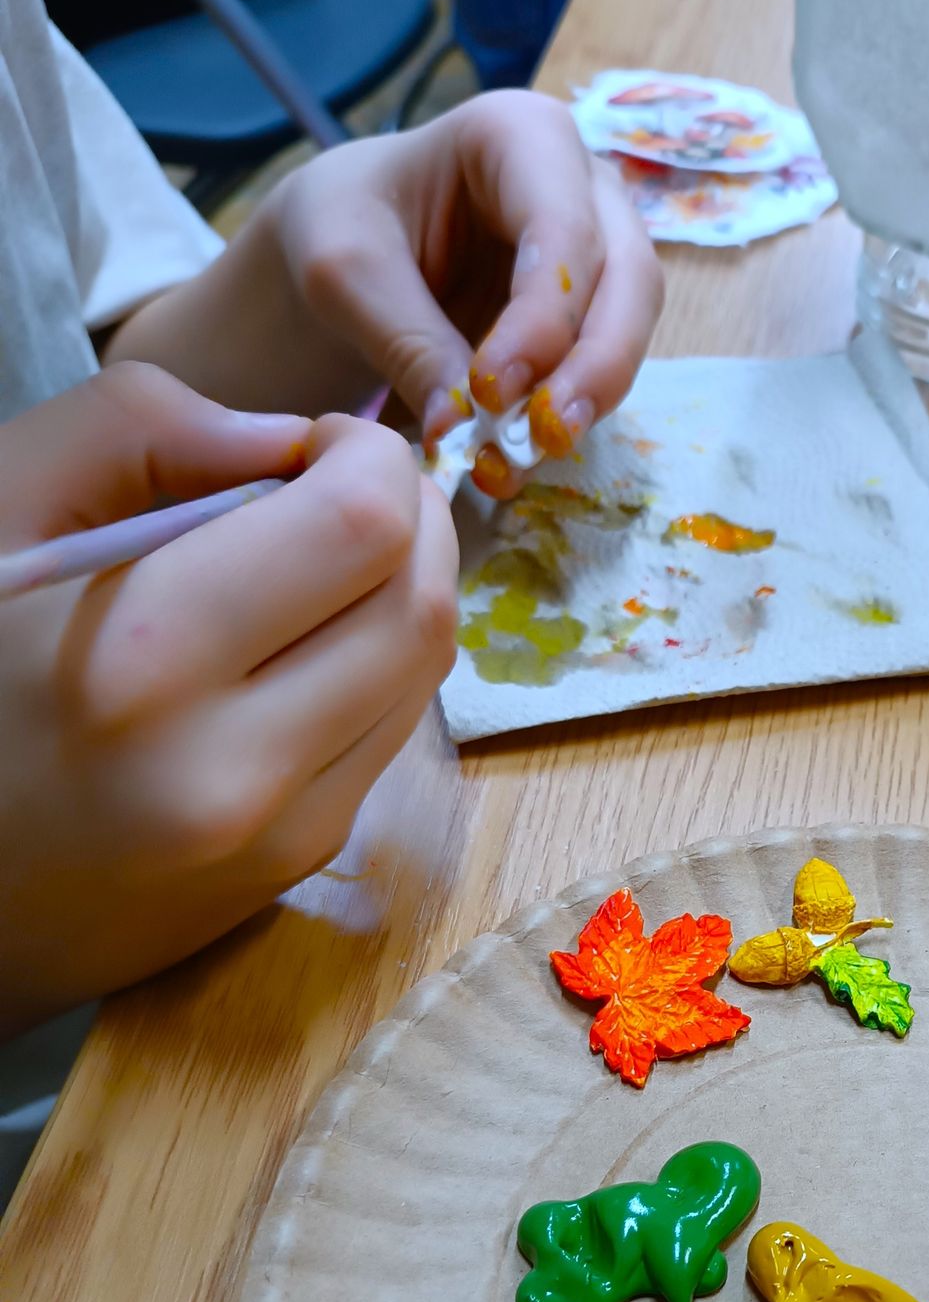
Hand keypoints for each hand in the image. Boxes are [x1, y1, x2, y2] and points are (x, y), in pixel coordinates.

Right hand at [0, 364, 456, 1034]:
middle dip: (412, 521)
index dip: (371, 456)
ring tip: (325, 563)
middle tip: (345, 488)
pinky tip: (298, 648)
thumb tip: (286, 439)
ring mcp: (276, 835)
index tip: (319, 441)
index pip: (364, 524)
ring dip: (405, 595)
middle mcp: (231, 765)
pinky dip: (374, 671)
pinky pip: (387, 741)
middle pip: (422, 607)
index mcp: (142, 658)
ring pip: (425, 679)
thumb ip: (130, 430)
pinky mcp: (294, 871)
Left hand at [111, 95, 664, 473]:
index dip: (543, 317)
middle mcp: (583, 185)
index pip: (563, 228)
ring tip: (522, 460)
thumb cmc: (341, 228)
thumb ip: (405, 342)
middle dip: (596, 365)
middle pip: (629, 278)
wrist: (346, 246)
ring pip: (630, 327)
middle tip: (545, 438)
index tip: (491, 393)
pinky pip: (604, 364)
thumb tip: (461, 433)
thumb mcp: (342, 275)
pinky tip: (518, 456)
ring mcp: (601, 247)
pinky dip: (568, 413)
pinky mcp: (594, 310)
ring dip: (589, 399)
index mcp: (520, 135)